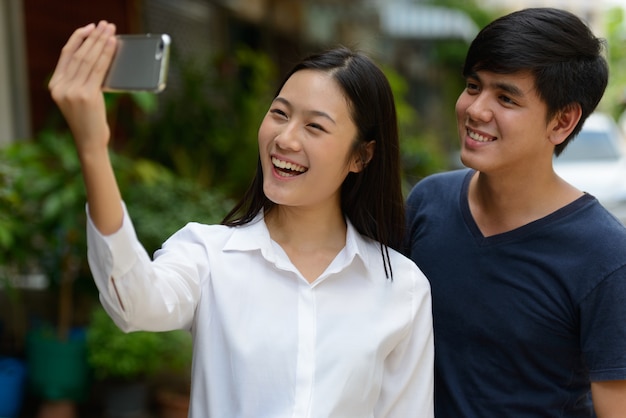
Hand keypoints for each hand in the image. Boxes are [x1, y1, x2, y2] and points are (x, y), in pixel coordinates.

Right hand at [49, 21, 116, 153]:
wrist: (90, 142)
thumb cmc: (90, 121)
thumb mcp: (81, 98)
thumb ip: (83, 81)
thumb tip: (101, 56)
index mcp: (55, 86)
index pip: (66, 55)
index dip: (78, 38)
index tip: (90, 28)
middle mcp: (60, 87)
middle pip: (78, 54)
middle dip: (93, 37)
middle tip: (105, 25)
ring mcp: (72, 91)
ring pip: (88, 60)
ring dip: (101, 42)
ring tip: (111, 31)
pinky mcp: (86, 95)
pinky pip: (98, 70)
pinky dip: (107, 55)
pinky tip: (113, 46)